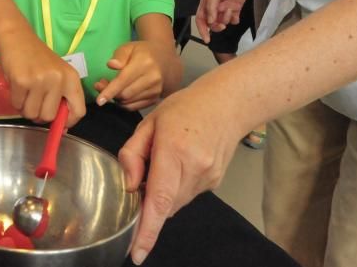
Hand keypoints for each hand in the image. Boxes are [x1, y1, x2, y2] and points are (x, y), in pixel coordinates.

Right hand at [0, 32, 85, 125]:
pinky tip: (16, 86)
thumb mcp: (57, 73)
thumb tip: (63, 127)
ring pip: (32, 114)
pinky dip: (15, 100)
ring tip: (25, 92)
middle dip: (39, 114)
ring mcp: (40, 80)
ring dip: (25, 108)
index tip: (60, 123)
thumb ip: (62, 96)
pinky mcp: (22, 81)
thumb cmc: (37, 57)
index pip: (79, 111)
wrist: (16, 36)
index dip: (68, 122)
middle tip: (34, 101)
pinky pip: (17, 105)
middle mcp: (58, 79)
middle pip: (50, 116)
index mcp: (71, 78)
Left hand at [94, 41, 168, 110]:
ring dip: (115, 98)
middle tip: (99, 85)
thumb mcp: (128, 47)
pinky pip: (134, 107)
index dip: (109, 91)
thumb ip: (119, 56)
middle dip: (109, 93)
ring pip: (128, 102)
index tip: (99, 100)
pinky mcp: (155, 99)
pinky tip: (119, 94)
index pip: (123, 80)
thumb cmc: (141, 52)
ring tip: (109, 87)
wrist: (163, 59)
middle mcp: (152, 78)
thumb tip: (111, 65)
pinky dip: (123, 103)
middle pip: (125, 94)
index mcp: (145, 63)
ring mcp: (155, 90)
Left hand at [117, 84, 244, 264]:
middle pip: (163, 204)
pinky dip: (175, 187)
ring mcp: (208, 178)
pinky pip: (186, 195)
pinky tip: (179, 163)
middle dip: (147, 201)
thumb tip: (128, 185)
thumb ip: (132, 153)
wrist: (228, 105)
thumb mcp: (149, 122)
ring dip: (162, 192)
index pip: (159, 198)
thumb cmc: (185, 108)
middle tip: (142, 174)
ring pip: (174, 202)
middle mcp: (194, 169)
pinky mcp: (214, 183)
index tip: (137, 253)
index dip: (147, 229)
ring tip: (164, 161)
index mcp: (174, 150)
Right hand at [195, 0, 254, 39]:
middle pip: (212, 23)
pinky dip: (235, 19)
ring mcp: (225, 7)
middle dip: (217, 26)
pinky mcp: (236, 7)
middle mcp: (214, 6)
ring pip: (223, 21)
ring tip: (231, 9)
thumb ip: (211, 7)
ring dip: (226, 19)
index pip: (201, 19)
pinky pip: (234, 19)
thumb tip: (209, 22)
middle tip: (223, 26)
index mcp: (206, 2)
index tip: (207, 40)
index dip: (202, 30)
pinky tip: (236, 12)